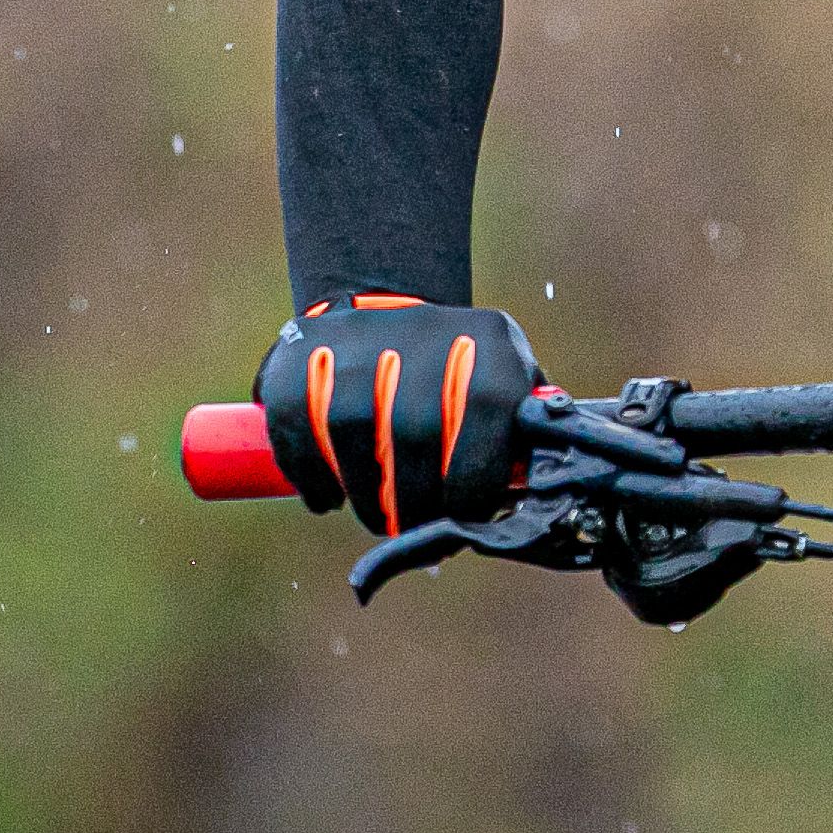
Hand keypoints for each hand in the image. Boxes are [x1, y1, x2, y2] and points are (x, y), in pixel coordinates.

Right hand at [256, 292, 546, 529]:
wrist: (387, 304)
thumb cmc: (460, 376)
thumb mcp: (507, 388)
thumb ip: (526, 440)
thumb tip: (536, 499)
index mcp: (488, 339)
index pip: (486, 410)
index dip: (473, 480)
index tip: (461, 517)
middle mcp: (422, 326)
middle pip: (414, 428)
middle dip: (413, 499)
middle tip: (412, 527)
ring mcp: (356, 333)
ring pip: (351, 426)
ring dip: (363, 492)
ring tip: (375, 514)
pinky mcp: (299, 350)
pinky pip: (297, 422)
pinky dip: (310, 474)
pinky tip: (328, 498)